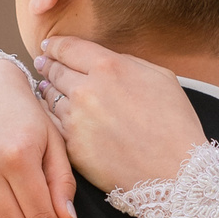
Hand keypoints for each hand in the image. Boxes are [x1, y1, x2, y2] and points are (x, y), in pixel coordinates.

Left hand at [36, 36, 209, 191]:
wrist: (174, 172)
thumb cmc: (175, 125)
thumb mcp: (161, 78)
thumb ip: (130, 62)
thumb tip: (108, 60)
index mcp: (109, 67)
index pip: (68, 48)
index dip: (55, 45)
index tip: (49, 45)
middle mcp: (86, 90)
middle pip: (54, 71)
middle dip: (48, 65)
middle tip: (43, 63)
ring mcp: (76, 120)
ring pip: (49, 98)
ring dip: (47, 91)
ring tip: (46, 87)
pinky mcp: (72, 147)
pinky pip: (52, 126)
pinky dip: (50, 117)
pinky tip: (52, 115)